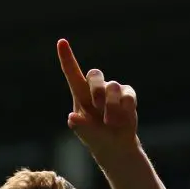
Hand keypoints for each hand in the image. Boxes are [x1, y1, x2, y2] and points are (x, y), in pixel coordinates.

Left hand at [56, 39, 139, 161]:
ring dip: (111, 106)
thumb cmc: (95, 137)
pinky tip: (123, 119)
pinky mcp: (128, 95)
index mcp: (80, 94)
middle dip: (96, 89)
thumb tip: (72, 118)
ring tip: (110, 122)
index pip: (72, 73)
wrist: (115, 146)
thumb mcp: (85, 134)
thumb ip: (79, 126)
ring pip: (113, 87)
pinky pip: (128, 95)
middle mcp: (96, 88)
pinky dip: (125, 109)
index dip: (67, 57)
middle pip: (95, 74)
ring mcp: (113, 90)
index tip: (61, 42)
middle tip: (97, 105)